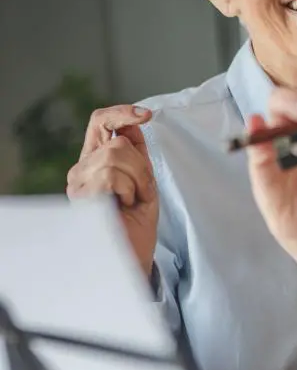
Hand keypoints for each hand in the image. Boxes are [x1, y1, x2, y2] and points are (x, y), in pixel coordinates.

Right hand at [66, 105, 157, 275]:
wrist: (132, 256)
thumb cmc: (137, 223)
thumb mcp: (144, 181)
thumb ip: (137, 153)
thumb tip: (135, 122)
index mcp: (96, 160)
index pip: (100, 122)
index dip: (122, 113)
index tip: (146, 115)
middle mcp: (82, 168)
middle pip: (118, 142)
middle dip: (142, 167)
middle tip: (141, 193)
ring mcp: (78, 182)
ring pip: (116, 155)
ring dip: (137, 180)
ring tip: (132, 201)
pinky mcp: (80, 195)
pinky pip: (111, 175)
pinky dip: (128, 190)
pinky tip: (124, 206)